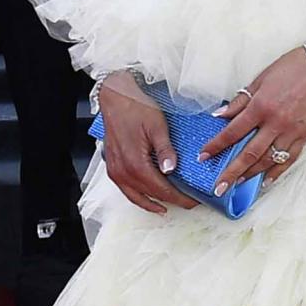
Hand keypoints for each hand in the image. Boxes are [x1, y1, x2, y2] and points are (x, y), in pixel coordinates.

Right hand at [97, 76, 193, 215]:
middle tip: (188, 202)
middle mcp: (123, 171)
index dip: (179, 198)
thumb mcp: (157, 126)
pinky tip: (148, 199)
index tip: (193, 201)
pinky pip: (126, 190)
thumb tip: (171, 169)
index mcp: (136, 163)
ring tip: (169, 207)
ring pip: (137, 197)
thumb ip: (165, 150)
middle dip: (171, 201)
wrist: (115, 98)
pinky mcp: (113, 167)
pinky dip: (139, 197)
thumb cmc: (135, 108)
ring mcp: (116, 171)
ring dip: (154, 204)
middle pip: (151, 195)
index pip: (162, 190)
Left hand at [195, 44, 305, 192]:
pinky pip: (288, 159)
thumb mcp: (261, 79)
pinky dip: (276, 171)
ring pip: (268, 160)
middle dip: (231, 172)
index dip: (216, 145)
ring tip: (237, 184)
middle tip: (218, 188)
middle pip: (249, 153)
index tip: (203, 156)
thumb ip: (241, 100)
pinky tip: (266, 180)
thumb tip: (221, 115)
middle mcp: (275, 123)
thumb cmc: (293, 67)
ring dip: (251, 174)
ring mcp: (290, 132)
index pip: (233, 131)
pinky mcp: (304, 136)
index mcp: (261, 106)